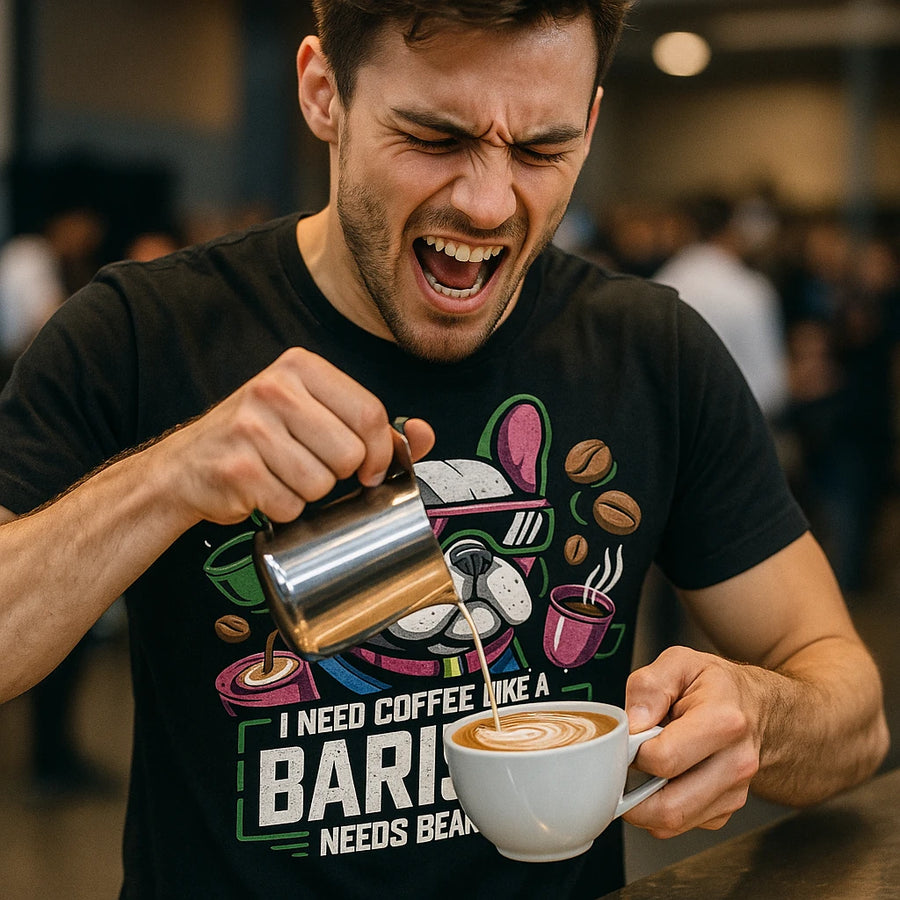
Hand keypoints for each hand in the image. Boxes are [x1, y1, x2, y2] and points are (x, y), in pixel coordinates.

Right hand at [150, 347, 434, 527]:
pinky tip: (262, 491)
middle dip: (338, 474)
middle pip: (350, 454)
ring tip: (281, 477)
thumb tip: (424, 434)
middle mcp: (274, 388)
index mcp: (300, 366)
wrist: (184, 469)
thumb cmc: (257, 441)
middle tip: (308, 466)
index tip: (369, 468)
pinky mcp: (236, 469)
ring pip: (322, 484)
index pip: (369, 412)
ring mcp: (251, 427)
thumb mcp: (312, 415)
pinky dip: (283, 510)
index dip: (380, 452)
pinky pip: (290, 506)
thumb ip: (369, 424)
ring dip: (308, 494)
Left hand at [622, 645, 764, 838]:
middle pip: (669, 806)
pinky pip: (681, 825)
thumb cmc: (714, 684)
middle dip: (632, 793)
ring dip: (643, 806)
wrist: (756, 706)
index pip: (664, 760)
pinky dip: (660, 810)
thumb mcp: (679, 662)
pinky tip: (662, 780)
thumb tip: (633, 723)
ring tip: (639, 772)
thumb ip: (650, 686)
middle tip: (622, 766)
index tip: (629, 738)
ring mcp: (735, 791)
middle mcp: (736, 763)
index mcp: (723, 722)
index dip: (634, 751)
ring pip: (673, 823)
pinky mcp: (727, 809)